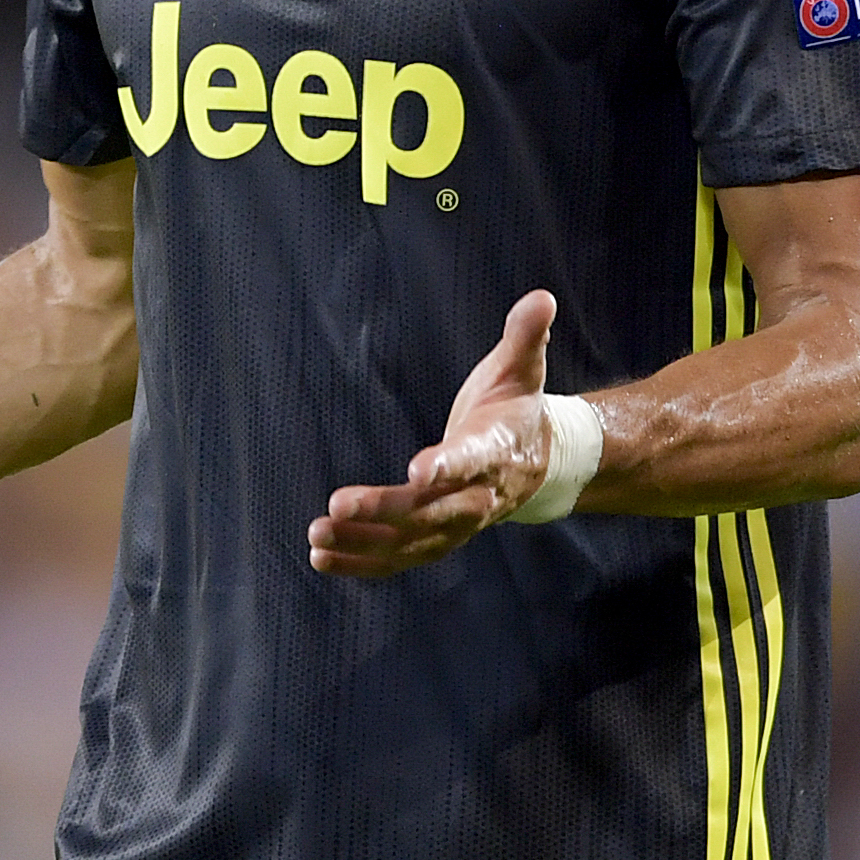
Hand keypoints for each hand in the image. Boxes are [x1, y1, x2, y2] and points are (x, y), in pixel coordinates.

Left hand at [308, 290, 561, 578]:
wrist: (541, 462)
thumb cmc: (516, 409)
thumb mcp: (522, 369)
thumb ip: (525, 337)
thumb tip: (541, 298)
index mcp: (494, 451)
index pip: (471, 460)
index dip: (447, 467)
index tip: (417, 471)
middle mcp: (477, 496)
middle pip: (432, 511)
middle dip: (385, 511)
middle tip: (337, 505)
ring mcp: (458, 524)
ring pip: (411, 543)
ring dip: (363, 544)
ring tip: (317, 537)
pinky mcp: (439, 538)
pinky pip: (400, 557)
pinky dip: (362, 562)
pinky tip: (321, 558)